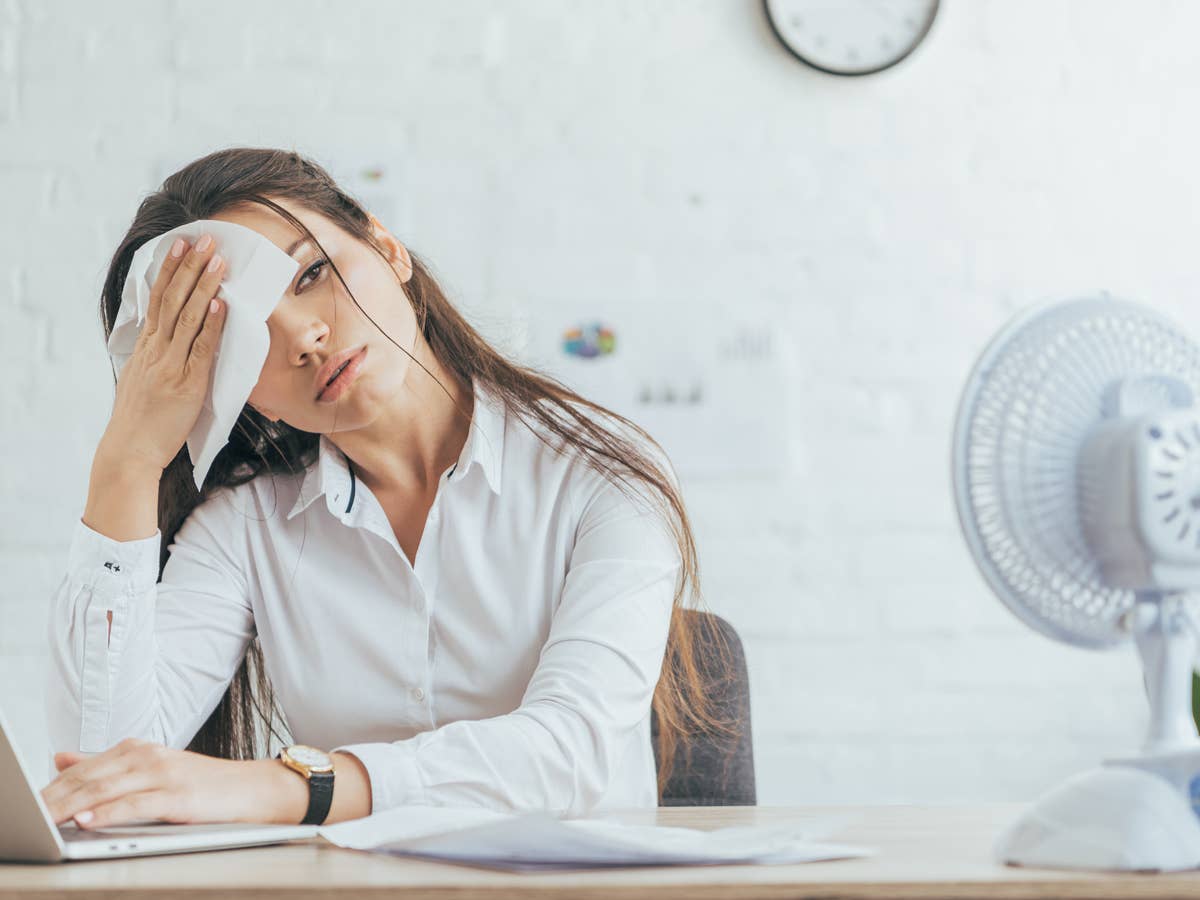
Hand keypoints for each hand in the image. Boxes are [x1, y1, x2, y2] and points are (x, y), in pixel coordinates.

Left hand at [40, 738, 287, 828]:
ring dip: (70, 806)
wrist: (252, 789)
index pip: (82, 769)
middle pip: (88, 778)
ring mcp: (163, 774)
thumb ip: (105, 764)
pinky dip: (108, 812)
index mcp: (136, 749)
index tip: (25, 802)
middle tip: (27, 813)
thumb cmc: (202, 785)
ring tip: (44, 818)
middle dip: (52, 798)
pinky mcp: (178, 795)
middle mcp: (146, 756)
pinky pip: (135, 804)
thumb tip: (60, 758)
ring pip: (105, 790)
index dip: (50, 787)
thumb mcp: (151, 769)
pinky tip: (86, 820)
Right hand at [103, 234, 227, 473]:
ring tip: (218, 261)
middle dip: (190, 267)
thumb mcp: (141, 378)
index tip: (180, 245)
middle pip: (173, 299)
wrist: (130, 450)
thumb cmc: (140, 420)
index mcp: (146, 347)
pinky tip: (219, 304)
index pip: (158, 299)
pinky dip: (210, 325)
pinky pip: (201, 348)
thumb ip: (155, 356)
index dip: (171, 270)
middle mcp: (156, 350)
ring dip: (204, 286)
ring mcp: (171, 365)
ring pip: (187, 317)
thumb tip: (169, 337)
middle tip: (204, 239)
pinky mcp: (187, 383)